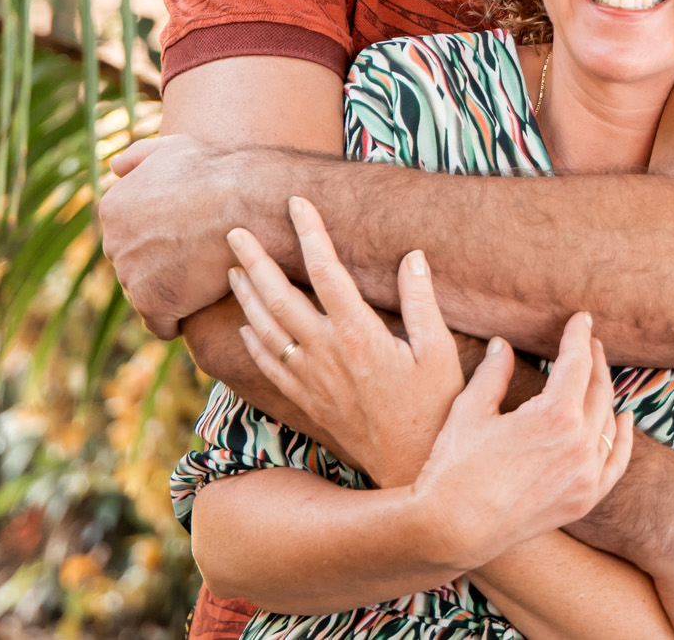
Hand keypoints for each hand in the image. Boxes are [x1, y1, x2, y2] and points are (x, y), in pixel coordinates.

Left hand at [101, 134, 260, 336]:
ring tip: (205, 278)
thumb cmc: (216, 173)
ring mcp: (130, 275)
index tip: (187, 237)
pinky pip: (161, 325)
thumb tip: (114, 168)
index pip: (128, 236)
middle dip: (160, 267)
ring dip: (172, 293)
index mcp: (113, 208)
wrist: (243, 205)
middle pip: (134, 267)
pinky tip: (202, 305)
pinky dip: (179, 321)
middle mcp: (113, 242)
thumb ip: (138, 155)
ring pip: (147, 295)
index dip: (159, 240)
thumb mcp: (173, 147)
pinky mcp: (151, 303)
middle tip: (199, 258)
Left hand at [226, 196, 463, 487]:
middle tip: (234, 231)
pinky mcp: (308, 401)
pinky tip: (246, 326)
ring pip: (266, 330)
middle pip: (279, 297)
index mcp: (360, 335)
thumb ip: (424, 302)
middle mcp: (327, 354)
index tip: (296, 204)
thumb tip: (412, 256)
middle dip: (255, 260)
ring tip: (233, 269)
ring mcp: (312, 380)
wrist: (412, 469)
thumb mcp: (440, 352)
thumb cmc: (435, 408)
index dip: (309, 233)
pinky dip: (252, 342)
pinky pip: (269, 366)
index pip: (326, 271)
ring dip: (246, 297)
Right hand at [411, 312, 633, 569]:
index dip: (578, 336)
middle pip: (598, 389)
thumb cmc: (454, 467)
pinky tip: (623, 420)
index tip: (579, 319)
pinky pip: (615, 462)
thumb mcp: (471, 409)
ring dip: (604, 393)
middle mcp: (580, 445)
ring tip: (595, 375)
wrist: (452, 529)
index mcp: (555, 415)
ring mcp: (586, 476)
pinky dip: (622, 438)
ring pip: (608, 422)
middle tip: (588, 340)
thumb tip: (502, 345)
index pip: (577, 362)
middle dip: (594, 360)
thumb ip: (494, 372)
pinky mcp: (583, 500)